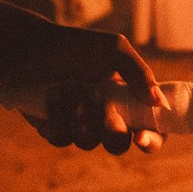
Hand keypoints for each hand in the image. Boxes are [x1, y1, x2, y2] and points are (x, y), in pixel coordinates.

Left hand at [0, 26, 161, 153]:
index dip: (151, 140)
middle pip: (118, 145)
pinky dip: (57, 114)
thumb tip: (159, 103)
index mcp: (129, 102)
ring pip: (87, 142)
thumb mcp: (113, 49)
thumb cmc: (77, 45)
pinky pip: (61, 138)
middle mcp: (106, 119)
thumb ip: (139, 73)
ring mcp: (80, 127)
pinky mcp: (55, 130)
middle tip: (97, 98)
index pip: (151, 131)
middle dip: (109, 127)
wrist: (33, 46)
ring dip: (78, 113)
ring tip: (68, 83)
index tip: (140, 136)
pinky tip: (52, 93)